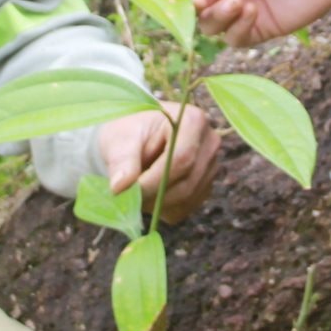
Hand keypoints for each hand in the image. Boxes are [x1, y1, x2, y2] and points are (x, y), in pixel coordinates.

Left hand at [101, 101, 223, 223]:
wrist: (133, 138)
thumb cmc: (127, 133)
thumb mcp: (119, 139)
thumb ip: (122, 162)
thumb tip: (119, 187)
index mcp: (192, 120)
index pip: (181, 158)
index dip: (154, 180)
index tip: (128, 190)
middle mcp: (209, 143)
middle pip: (187, 182)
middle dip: (154, 195)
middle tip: (126, 197)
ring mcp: (211, 166)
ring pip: (187, 199)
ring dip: (157, 204)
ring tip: (134, 192)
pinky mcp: (206, 186)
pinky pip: (186, 208)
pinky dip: (163, 210)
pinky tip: (147, 195)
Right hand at [158, 0, 330, 47]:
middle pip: (189, 8)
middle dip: (192, 7)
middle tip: (201, 0)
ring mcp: (241, 8)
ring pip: (209, 27)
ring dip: (218, 17)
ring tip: (239, 2)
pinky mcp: (261, 28)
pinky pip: (234, 40)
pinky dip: (238, 29)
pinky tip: (252, 12)